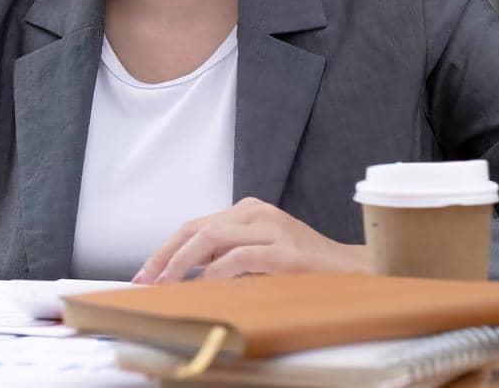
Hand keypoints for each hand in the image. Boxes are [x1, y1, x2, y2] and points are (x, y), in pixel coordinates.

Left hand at [133, 197, 367, 283]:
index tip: (146, 272)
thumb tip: (183, 271)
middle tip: (145, 279)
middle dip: (165, 255)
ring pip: (212, 238)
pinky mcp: (285, 251)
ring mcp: (272, 229)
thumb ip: (225, 257)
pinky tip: (204, 285)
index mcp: (247, 212)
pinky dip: (217, 272)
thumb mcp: (258, 256)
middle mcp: (256, 213)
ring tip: (166, 283)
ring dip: (183, 263)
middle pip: (196, 229)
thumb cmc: (302, 267)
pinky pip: (240, 258)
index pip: (195, 226)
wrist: (353, 273)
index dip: (166, 249)